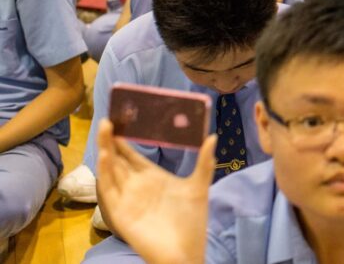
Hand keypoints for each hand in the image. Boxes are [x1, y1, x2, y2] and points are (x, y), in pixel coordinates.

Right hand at [96, 119, 211, 263]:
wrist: (185, 251)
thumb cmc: (192, 221)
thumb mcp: (199, 186)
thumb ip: (204, 162)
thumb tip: (213, 136)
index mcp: (152, 177)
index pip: (132, 155)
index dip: (125, 139)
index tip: (120, 118)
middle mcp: (136, 185)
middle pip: (118, 159)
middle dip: (111, 140)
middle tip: (108, 118)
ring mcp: (127, 198)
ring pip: (111, 170)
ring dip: (107, 150)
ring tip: (106, 128)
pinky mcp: (120, 212)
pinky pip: (109, 190)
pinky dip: (106, 173)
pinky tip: (106, 156)